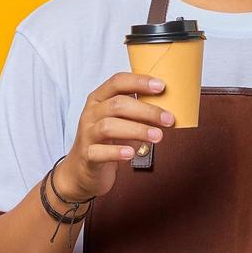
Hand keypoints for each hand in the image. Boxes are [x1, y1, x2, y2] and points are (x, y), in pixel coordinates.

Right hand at [54, 72, 175, 201]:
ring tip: (157, 136)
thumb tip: (169, 107)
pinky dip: (116, 152)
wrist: (82, 170)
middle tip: (169, 119)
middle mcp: (91, 114)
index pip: (117, 82)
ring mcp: (87, 135)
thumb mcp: (119, 120)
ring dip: (137, 130)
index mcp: (99, 99)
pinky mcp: (87, 156)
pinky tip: (131, 153)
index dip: (139, 82)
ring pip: (109, 127)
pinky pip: (99, 152)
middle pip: (117, 105)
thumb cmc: (107, 141)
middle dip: (146, 110)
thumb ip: (136, 110)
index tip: (161, 86)